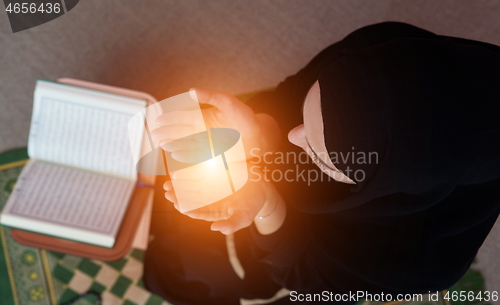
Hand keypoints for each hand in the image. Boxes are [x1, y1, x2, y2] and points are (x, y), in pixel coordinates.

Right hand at [151, 88, 265, 160]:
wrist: (259, 138)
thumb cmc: (245, 118)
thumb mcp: (228, 102)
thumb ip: (210, 96)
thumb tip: (190, 90)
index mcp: (204, 117)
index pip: (183, 117)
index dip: (170, 118)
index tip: (158, 119)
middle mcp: (202, 131)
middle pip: (180, 131)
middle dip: (166, 132)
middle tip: (154, 133)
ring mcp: (205, 144)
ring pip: (184, 143)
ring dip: (172, 144)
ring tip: (161, 143)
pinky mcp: (211, 155)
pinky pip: (194, 155)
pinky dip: (184, 155)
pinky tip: (175, 154)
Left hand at [164, 176, 271, 234]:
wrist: (261, 186)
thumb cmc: (252, 204)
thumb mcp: (245, 216)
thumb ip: (232, 225)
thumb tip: (215, 229)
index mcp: (213, 211)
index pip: (194, 211)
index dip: (184, 207)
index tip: (176, 203)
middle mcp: (208, 200)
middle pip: (188, 198)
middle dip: (176, 195)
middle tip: (167, 190)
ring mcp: (208, 187)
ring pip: (189, 185)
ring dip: (178, 184)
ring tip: (169, 181)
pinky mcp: (211, 175)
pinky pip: (197, 173)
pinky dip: (188, 171)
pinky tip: (180, 167)